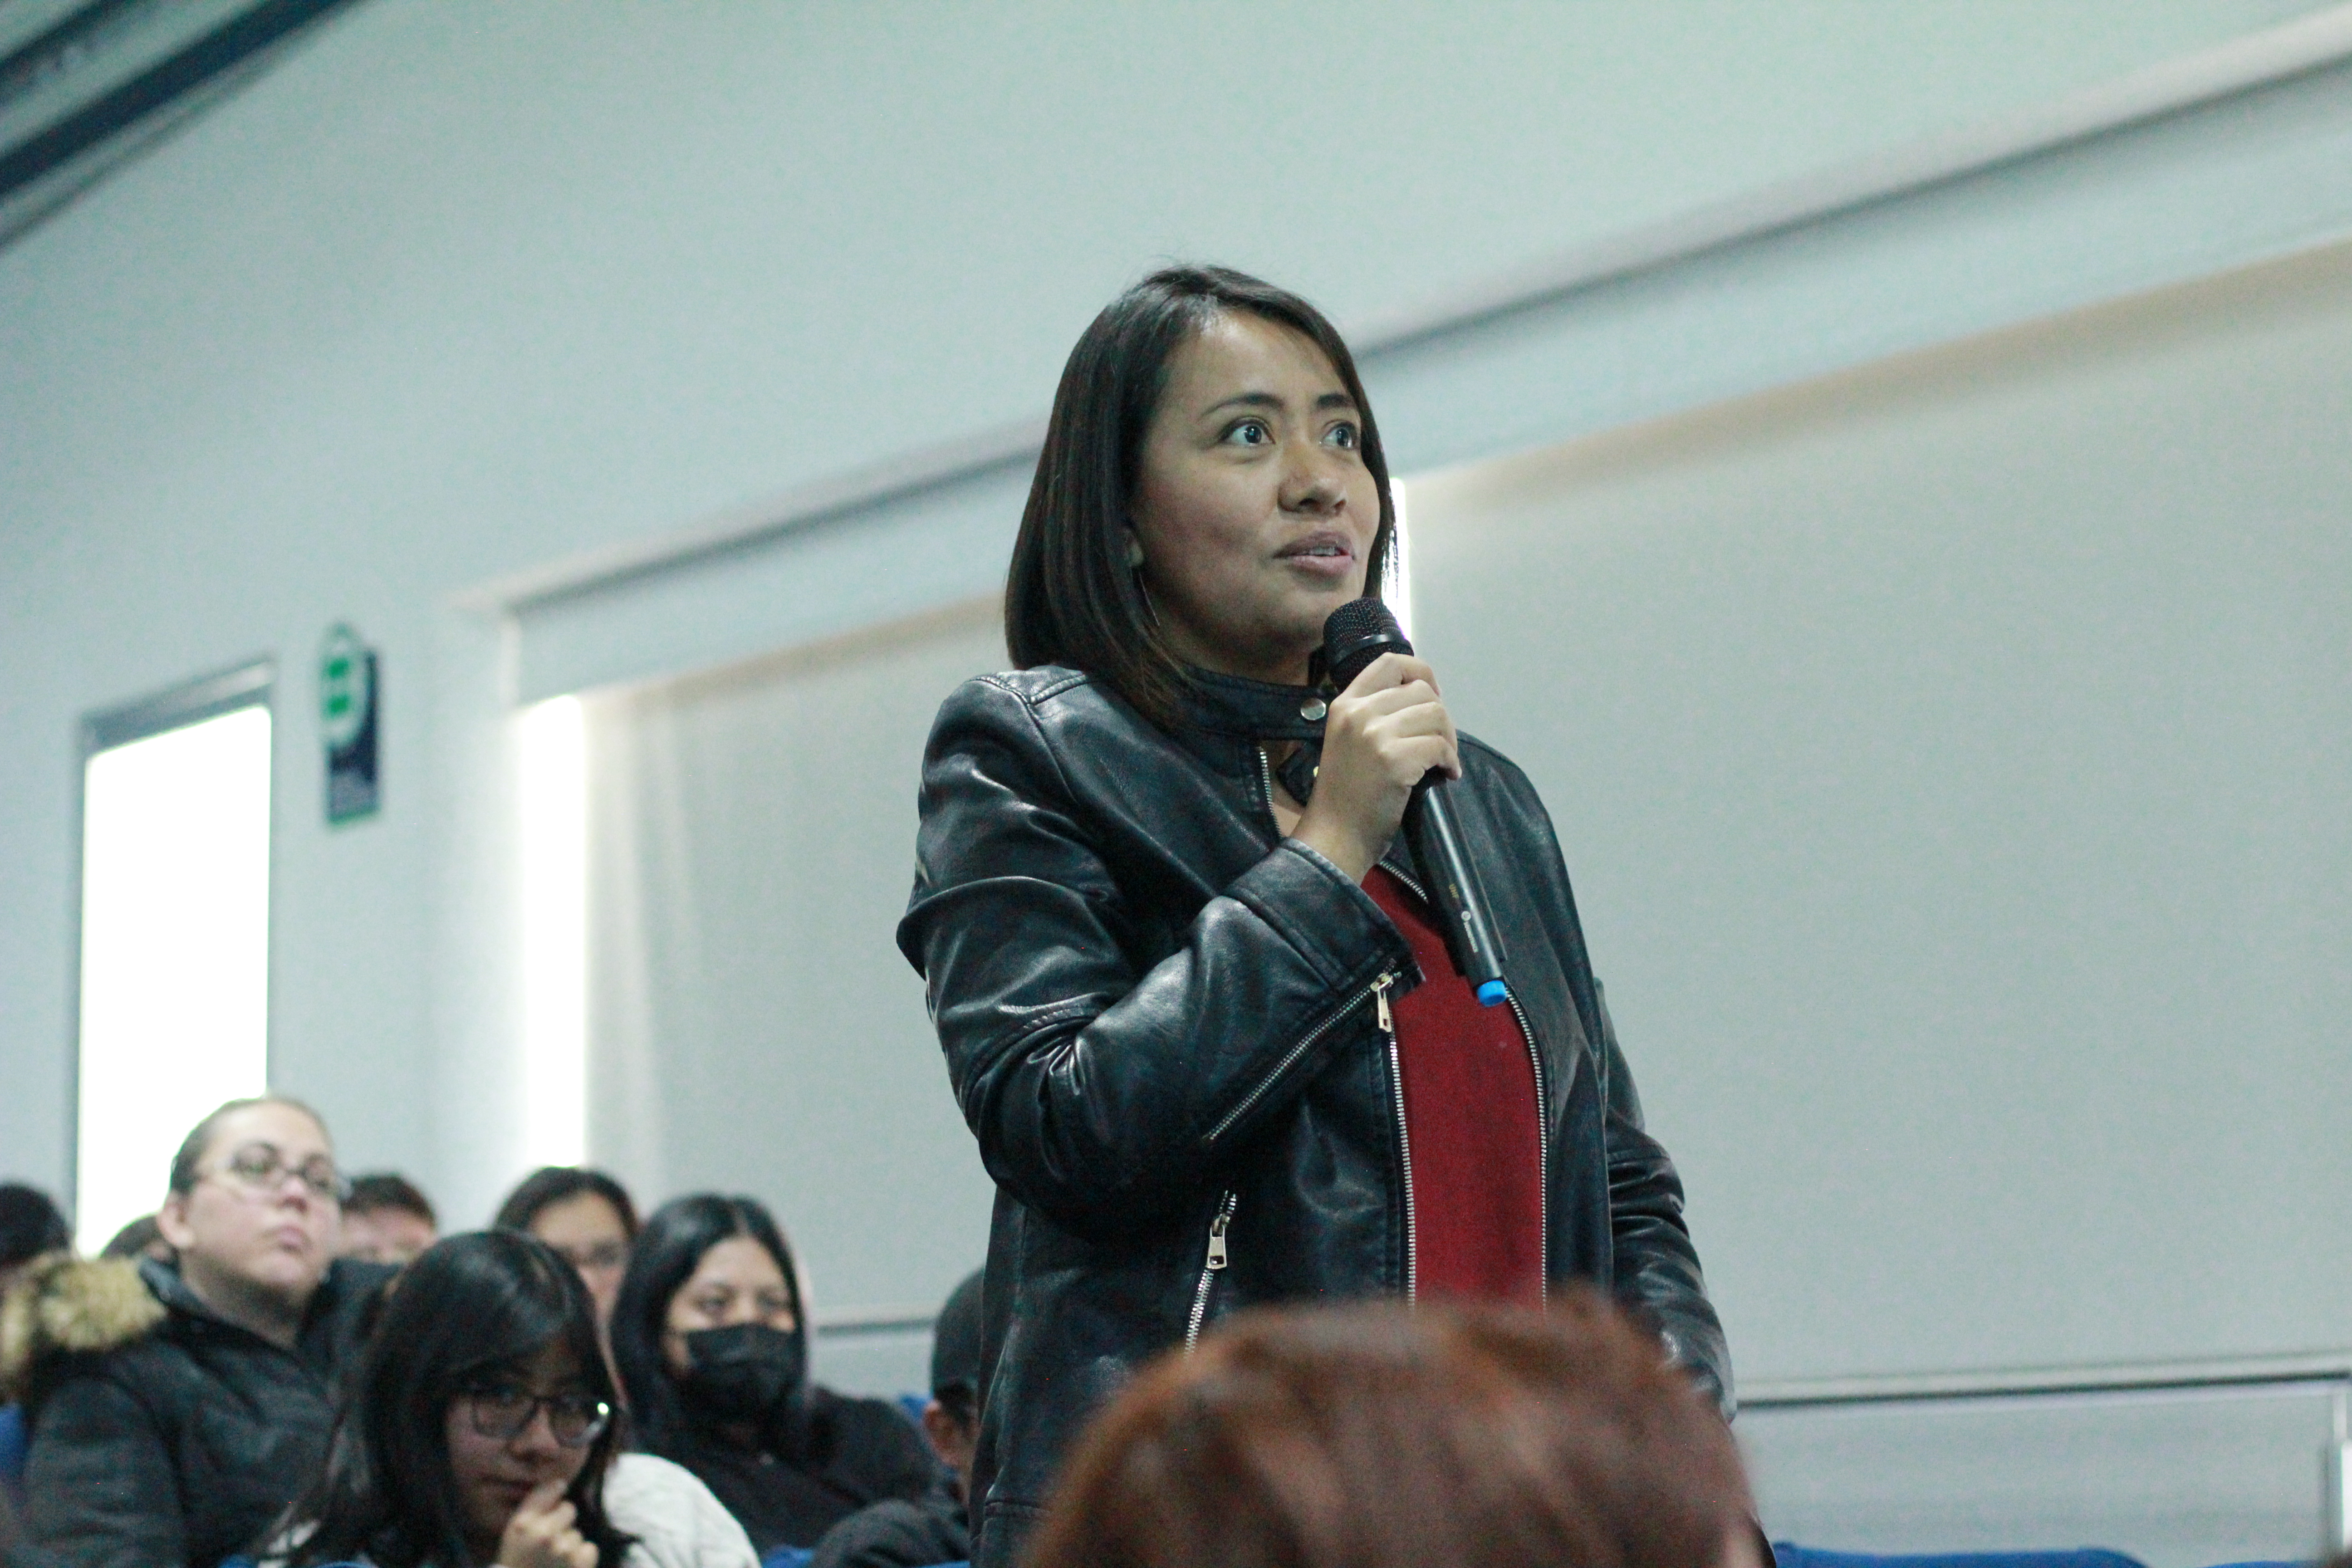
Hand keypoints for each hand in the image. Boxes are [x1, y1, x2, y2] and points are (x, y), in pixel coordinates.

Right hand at [497, 1479, 598, 1567]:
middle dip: (562, 1523)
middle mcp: (543, 1534)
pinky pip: (588, 1548)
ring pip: (577, 1533)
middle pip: (569, 1509)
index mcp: (522, 1524)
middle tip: (547, 1544)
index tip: (555, 1498)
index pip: (548, 1491)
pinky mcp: (579, 1563)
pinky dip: (580, 1558)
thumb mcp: (513, 1535)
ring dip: (569, 1546)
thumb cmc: (517, 1565)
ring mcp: (563, 1549)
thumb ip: (534, 1507)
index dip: (554, 1494)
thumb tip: (561, 1483)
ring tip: (552, 1563)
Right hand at [1292, 651, 1458, 881]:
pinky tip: (1446, 775)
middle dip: (1441, 717)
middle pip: (1421, 691)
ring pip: (1436, 714)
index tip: (1431, 697)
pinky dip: (1450, 761)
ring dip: (1449, 739)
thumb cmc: (1344, 795)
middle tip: (1440, 744)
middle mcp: (1358, 712)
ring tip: (1443, 761)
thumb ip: (1375, 715)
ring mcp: (1375, 734)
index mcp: (1345, 704)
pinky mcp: (1394, 760)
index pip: (1390, 662)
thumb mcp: (1349, 741)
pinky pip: (1440, 746)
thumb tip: (1424, 702)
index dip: (1420, 673)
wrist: (1333, 836)